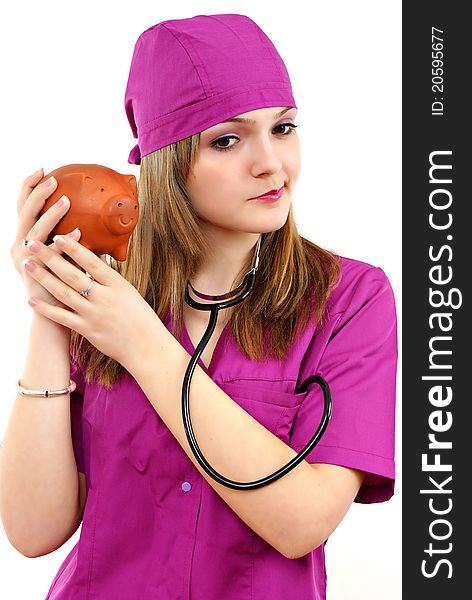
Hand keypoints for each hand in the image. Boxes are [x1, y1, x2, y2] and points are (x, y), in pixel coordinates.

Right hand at [10, 168, 106, 309]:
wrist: (55, 315)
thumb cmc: (64, 284)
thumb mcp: (67, 256)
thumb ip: (74, 239)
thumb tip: (93, 220)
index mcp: (24, 238)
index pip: (24, 206)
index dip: (30, 187)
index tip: (42, 170)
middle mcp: (19, 246)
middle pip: (24, 212)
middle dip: (37, 193)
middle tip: (52, 178)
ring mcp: (24, 260)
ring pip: (34, 231)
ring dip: (50, 214)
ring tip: (65, 201)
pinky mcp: (34, 273)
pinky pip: (49, 254)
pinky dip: (64, 242)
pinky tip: (78, 233)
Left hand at [21, 235, 160, 370]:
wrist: (147, 347)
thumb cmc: (140, 318)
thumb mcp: (129, 292)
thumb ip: (110, 276)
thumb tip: (97, 256)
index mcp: (118, 285)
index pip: (93, 262)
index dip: (74, 249)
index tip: (59, 236)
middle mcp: (105, 298)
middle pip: (73, 275)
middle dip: (51, 258)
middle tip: (34, 244)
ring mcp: (95, 314)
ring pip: (64, 293)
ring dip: (43, 278)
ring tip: (28, 265)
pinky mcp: (88, 330)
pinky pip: (63, 317)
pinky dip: (46, 309)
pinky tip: (32, 300)